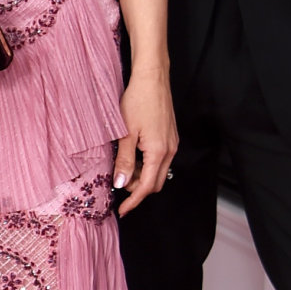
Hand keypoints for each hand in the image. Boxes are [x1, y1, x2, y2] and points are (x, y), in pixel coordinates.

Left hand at [113, 65, 177, 217]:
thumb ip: (124, 160)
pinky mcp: (170, 137)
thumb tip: (121, 184)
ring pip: (158, 171)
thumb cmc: (138, 101)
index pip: (147, 187)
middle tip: (118, 184)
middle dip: (138, 189)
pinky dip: (146, 164)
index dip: (134, 201)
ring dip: (142, 176)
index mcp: (159, 152)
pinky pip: (160, 160)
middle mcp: (170, 150)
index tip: (122, 210)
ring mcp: (172, 143)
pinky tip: (132, 155)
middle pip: (156, 182)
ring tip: (122, 167)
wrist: (152, 79)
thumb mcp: (125, 133)